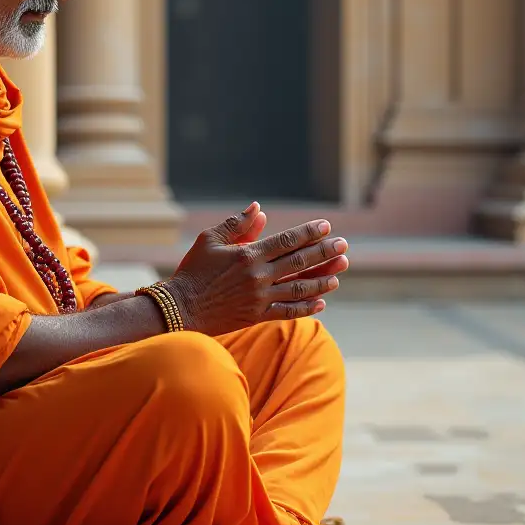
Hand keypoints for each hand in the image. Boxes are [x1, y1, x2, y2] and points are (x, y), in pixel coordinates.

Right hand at [163, 203, 348, 335]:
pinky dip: (306, 307)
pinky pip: (288, 311)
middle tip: (343, 246)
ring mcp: (260, 298)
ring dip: (322, 279)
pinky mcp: (257, 316)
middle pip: (300, 262)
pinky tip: (321, 302)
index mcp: (248, 255)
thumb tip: (259, 209)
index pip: (287, 241)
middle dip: (325, 253)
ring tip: (339, 272)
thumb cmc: (193, 270)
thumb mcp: (210, 240)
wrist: (181, 308)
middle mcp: (259, 276)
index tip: (326, 226)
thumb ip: (237, 225)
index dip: (309, 233)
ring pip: (299, 288)